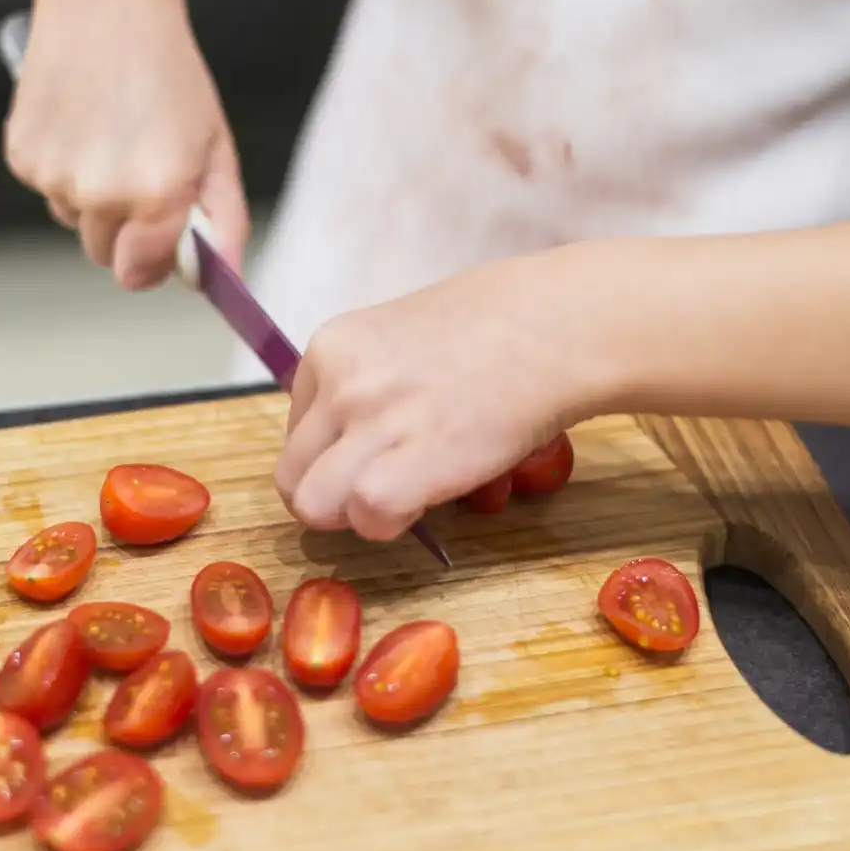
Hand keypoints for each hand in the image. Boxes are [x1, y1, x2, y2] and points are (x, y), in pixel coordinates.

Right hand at [3, 0, 249, 289]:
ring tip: (110, 132)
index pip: (139, 273)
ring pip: (73, 217)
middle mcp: (102, 192)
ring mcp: (55, 176)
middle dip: (123, 228)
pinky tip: (80, 120)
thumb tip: (226, 278)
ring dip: (90, 193)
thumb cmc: (169, 73)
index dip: (151, 263)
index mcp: (157, 193)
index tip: (159, 242)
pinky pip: (45, 186)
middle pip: (103, 253)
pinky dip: (61, 165)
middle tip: (139, 170)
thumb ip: (225, 221)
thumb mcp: (216, 146)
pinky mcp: (21, 156)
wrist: (108, 2)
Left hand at [273, 245, 613, 541]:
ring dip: (353, 515)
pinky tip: (427, 498)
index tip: (375, 449)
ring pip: (314, 507)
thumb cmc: (495, 327)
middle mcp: (338, 385)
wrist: (557, 326)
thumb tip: (342, 440)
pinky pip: (365, 518)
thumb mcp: (399, 333)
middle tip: (382, 485)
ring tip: (403, 493)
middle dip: (332, 493)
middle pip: (291, 477)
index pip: (294, 431)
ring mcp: (370, 425)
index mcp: (329, 348)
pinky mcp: (407, 466)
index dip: (332, 453)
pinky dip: (390, 524)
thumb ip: (360, 379)